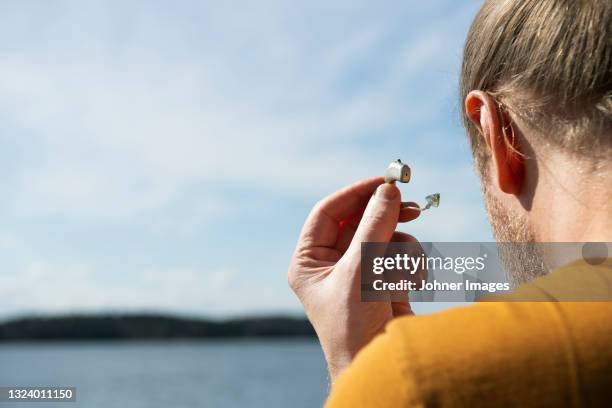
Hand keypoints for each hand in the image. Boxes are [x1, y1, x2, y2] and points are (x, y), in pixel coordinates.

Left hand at [288, 177, 420, 382]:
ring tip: (406, 270)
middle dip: (386, 217)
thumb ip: (374, 228)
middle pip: (360, 221)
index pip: (329, 212)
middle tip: (412, 206)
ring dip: (401, 249)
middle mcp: (331, 262)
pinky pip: (400, 256)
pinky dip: (409, 266)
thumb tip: (389, 192)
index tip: (384, 181)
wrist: (377, 365)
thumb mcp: (359, 272)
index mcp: (309, 260)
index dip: (356, 193)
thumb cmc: (353, 326)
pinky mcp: (383, 280)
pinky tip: (411, 284)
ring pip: (385, 237)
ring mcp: (359, 271)